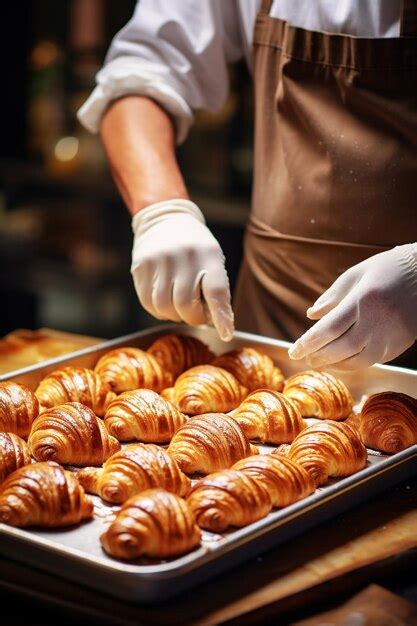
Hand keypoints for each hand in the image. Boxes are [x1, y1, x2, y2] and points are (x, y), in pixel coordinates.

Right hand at [131, 199, 233, 340]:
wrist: (165, 218)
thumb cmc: (195, 247)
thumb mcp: (213, 258)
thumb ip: (216, 288)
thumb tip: (216, 324)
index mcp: (208, 254)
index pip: (216, 292)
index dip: (222, 317)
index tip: (226, 333)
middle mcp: (183, 257)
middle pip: (185, 305)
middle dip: (193, 317)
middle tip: (197, 313)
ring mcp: (159, 261)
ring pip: (164, 308)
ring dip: (174, 315)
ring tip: (180, 305)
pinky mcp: (141, 267)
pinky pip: (148, 303)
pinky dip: (159, 310)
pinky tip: (165, 300)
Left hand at [288, 244, 416, 369]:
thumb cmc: (387, 269)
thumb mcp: (357, 274)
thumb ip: (332, 296)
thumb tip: (311, 315)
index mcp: (363, 299)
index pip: (329, 329)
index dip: (308, 343)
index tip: (293, 351)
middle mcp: (378, 321)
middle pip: (342, 348)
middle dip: (319, 356)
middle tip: (302, 358)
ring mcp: (391, 335)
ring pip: (358, 361)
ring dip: (335, 364)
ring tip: (318, 362)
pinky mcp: (400, 344)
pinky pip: (373, 360)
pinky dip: (353, 363)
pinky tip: (340, 361)